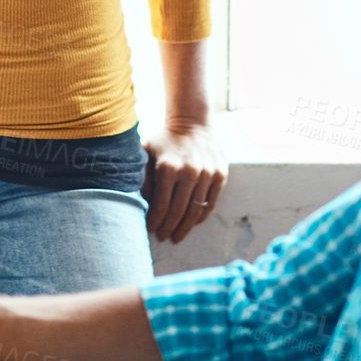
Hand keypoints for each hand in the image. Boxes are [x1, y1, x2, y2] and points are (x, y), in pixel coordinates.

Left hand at [141, 121, 227, 243]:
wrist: (193, 122)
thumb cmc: (165, 140)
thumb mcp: (146, 152)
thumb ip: (142, 177)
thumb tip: (140, 205)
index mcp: (168, 168)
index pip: (161, 205)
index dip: (155, 221)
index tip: (150, 229)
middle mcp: (190, 172)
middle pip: (178, 212)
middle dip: (169, 228)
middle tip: (164, 237)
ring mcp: (207, 174)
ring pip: (195, 211)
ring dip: (185, 227)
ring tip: (177, 236)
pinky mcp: (220, 175)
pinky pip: (210, 203)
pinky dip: (201, 216)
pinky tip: (192, 222)